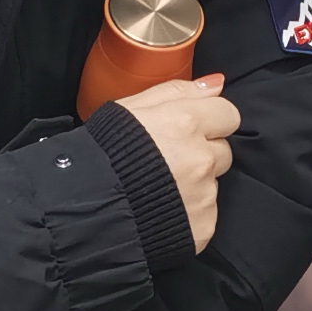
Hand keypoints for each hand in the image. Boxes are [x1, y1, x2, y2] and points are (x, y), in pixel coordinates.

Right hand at [117, 74, 237, 253]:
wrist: (84, 209)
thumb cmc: (102, 154)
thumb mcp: (130, 108)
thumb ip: (178, 92)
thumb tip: (215, 84)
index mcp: (186, 123)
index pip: (228, 114)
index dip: (209, 121)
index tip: (189, 131)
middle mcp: (201, 159)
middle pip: (222, 151)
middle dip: (201, 154)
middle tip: (168, 161)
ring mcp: (203, 196)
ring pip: (212, 184)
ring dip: (194, 184)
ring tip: (159, 189)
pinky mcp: (201, 226)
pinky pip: (205, 215)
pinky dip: (188, 214)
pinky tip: (161, 211)